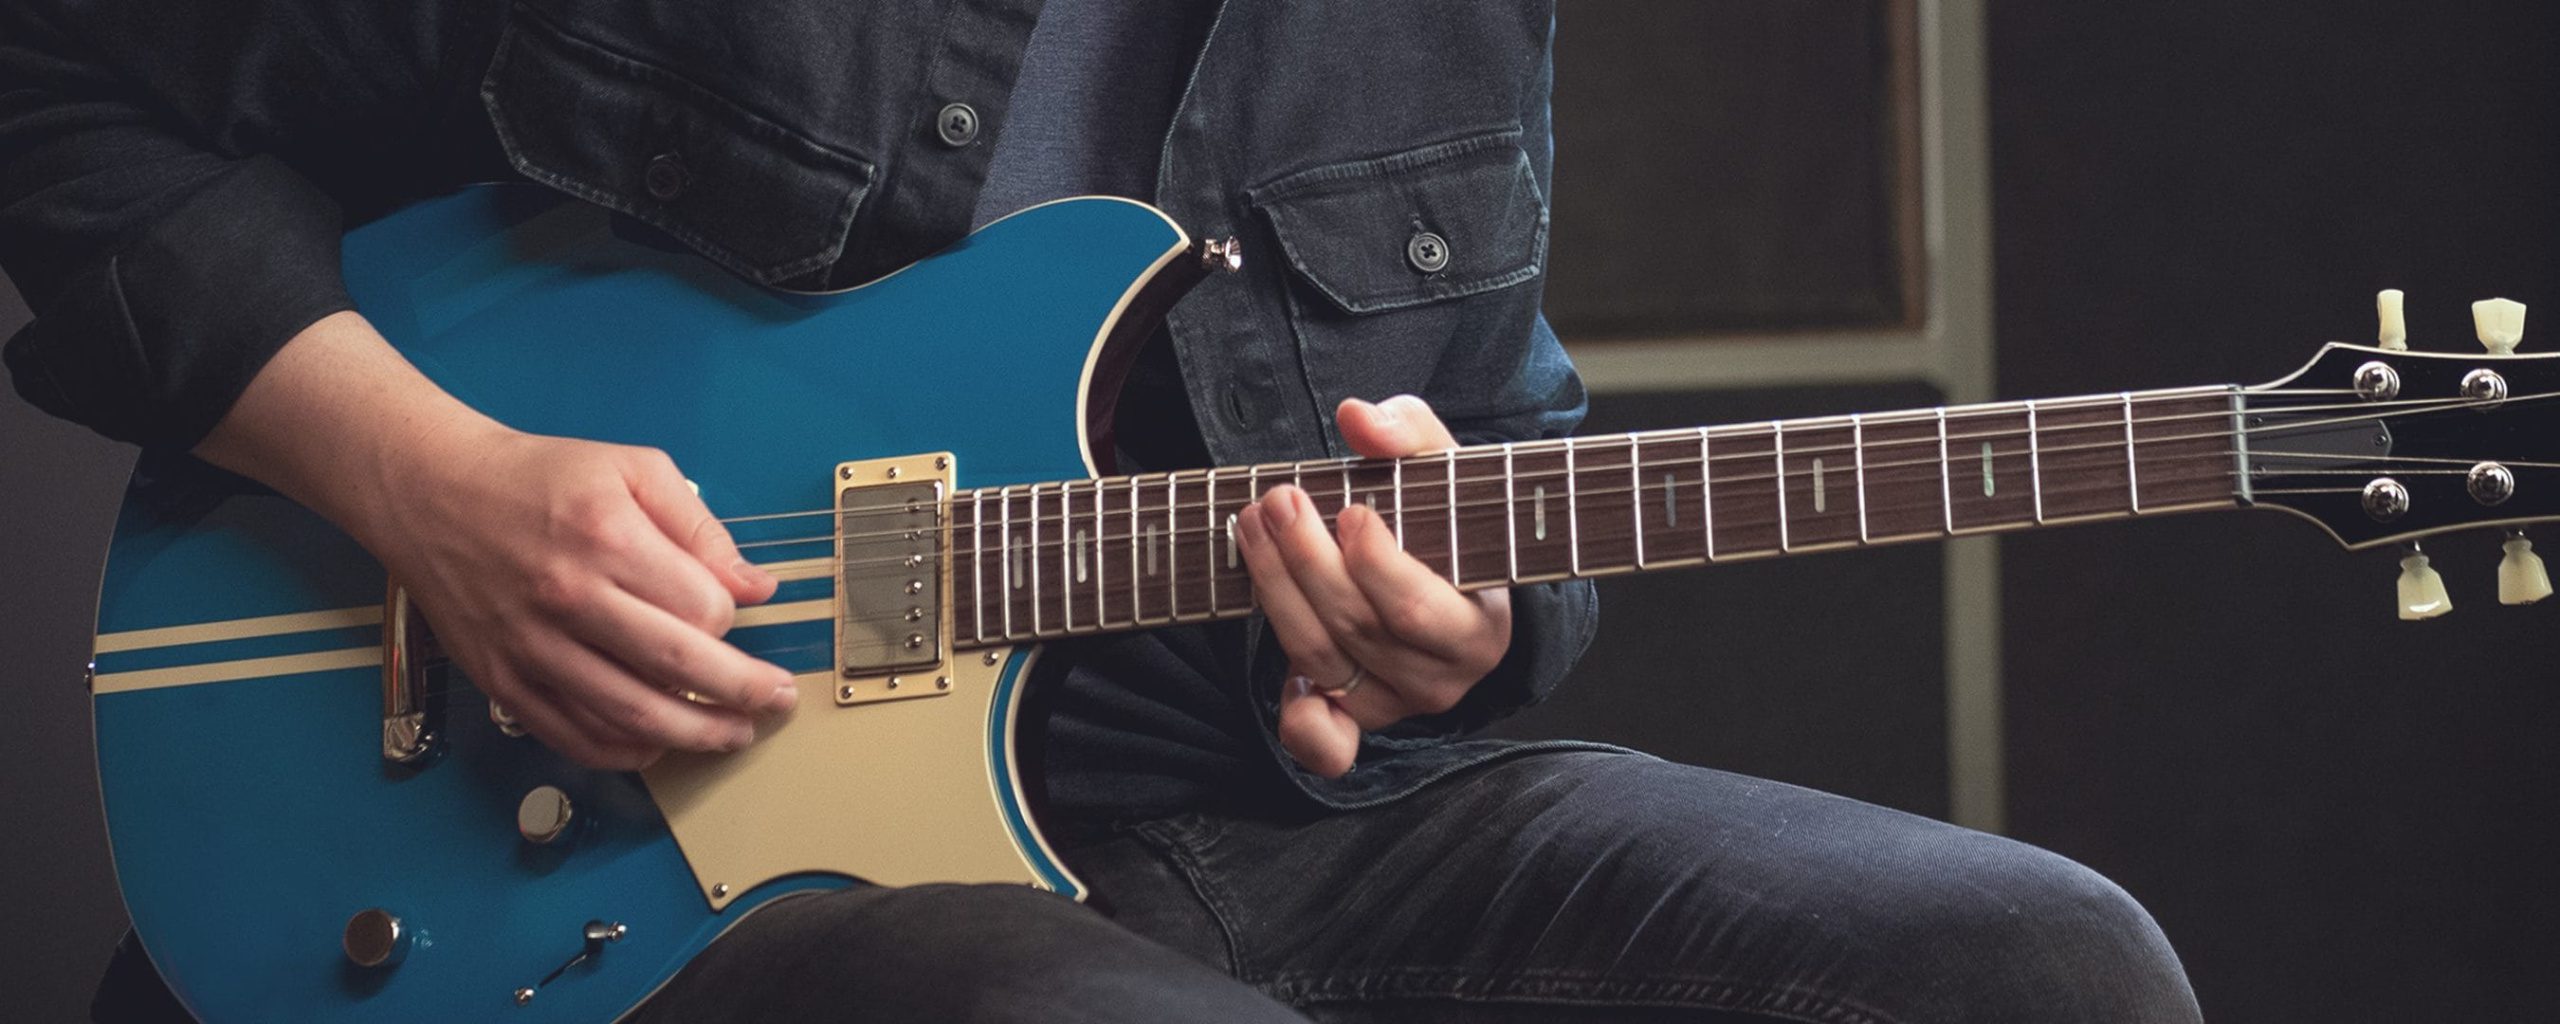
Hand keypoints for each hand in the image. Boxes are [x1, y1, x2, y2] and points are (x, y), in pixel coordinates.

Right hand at [196, 312, 798, 769]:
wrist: (431, 491)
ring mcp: (533, 646)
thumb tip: (755, 584)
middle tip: (775, 702)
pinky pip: (572, 735)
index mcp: (607, 539)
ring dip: (695, 735)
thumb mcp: (631, 468)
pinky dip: (622, 753)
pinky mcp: (503, 679)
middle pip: (678, 669)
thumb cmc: (536, 477)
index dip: (730, 619)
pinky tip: (656, 746)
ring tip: (733, 735)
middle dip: (742, 694)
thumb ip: (699, 526)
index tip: (732, 616)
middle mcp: (570, 599)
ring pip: (630, 715)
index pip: (701, 607)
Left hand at [1233, 395, 1511, 778]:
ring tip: (1252, 527)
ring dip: (1277, 591)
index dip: (1376, 565)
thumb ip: (1408, 433)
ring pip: (1323, 658)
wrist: (1447, 576)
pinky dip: (1300, 725)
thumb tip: (1358, 419)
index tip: (1349, 511)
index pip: (1418, 611)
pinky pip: (1326, 744)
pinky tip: (1276, 676)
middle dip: (1306, 560)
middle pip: (1357, 627)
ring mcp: (1395, 705)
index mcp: (1479, 626)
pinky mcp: (1355, 720)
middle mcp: (1442, 678)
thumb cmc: (1445, 516)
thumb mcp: (1441, 465)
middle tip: (1275, 501)